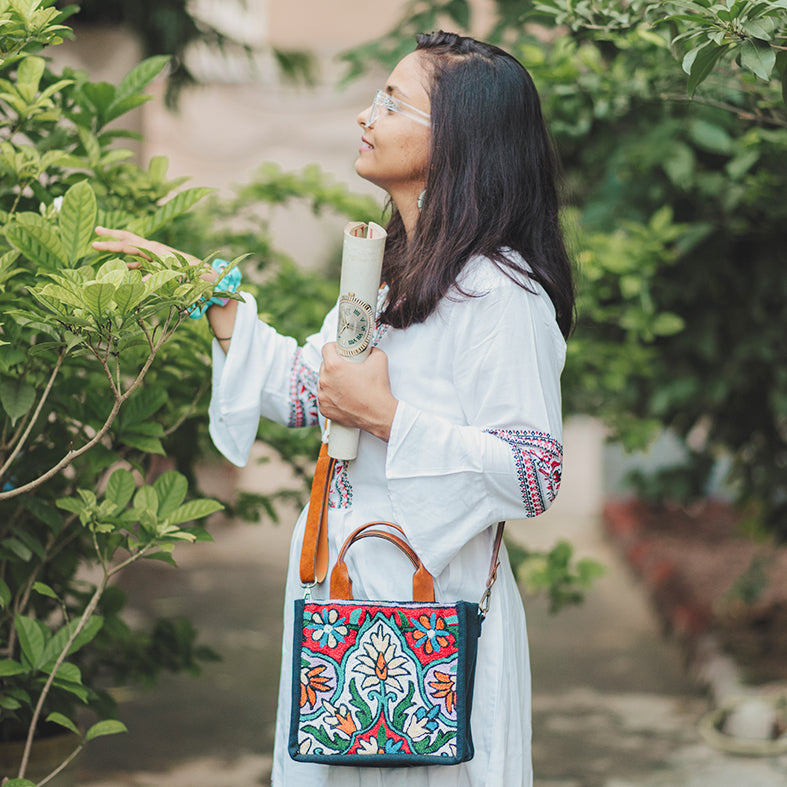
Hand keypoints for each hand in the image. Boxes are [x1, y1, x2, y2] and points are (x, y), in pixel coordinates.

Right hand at [92, 227, 214, 280]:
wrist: (202, 273)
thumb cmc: (187, 273)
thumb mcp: (169, 275)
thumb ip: (153, 280)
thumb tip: (139, 286)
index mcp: (152, 248)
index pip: (126, 245)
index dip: (110, 246)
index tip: (94, 243)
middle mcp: (152, 249)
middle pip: (127, 239)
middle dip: (111, 235)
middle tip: (96, 230)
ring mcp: (153, 256)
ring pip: (131, 251)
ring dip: (118, 250)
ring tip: (101, 246)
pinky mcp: (157, 264)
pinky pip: (139, 263)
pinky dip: (129, 265)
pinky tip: (121, 268)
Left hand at [318, 344, 397, 441]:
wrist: (378, 414)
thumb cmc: (377, 390)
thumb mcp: (379, 359)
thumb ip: (371, 350)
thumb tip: (368, 349)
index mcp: (334, 366)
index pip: (326, 348)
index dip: (335, 347)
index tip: (340, 351)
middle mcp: (325, 380)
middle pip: (324, 365)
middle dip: (334, 365)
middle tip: (348, 369)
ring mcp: (323, 396)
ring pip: (323, 382)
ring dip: (332, 381)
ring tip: (346, 385)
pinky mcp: (324, 409)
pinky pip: (324, 398)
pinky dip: (331, 396)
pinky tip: (343, 397)